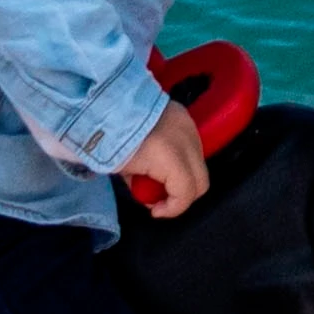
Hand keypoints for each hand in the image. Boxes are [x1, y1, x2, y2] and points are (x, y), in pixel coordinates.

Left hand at [121, 103, 207, 217]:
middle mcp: (187, 140)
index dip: (174, 208)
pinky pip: (194, 147)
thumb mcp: (125, 171)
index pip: (186, 191)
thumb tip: (151, 195)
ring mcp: (190, 127)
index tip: (155, 211)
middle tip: (161, 198)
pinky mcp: (188, 118)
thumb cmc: (110, 140)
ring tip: (160, 175)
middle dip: (183, 196)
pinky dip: (183, 158)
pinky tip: (164, 157)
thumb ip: (143, 185)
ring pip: (200, 164)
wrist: (110, 101)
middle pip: (202, 181)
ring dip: (184, 176)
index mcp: (168, 155)